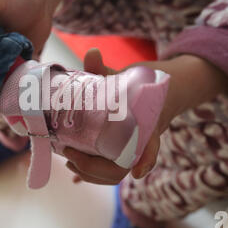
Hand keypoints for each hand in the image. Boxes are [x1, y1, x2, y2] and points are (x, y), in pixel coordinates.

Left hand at [64, 48, 227, 184]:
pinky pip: (109, 170)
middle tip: (72, 155)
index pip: (151, 145)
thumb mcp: (126, 76)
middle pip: (124, 168)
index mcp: (147, 125)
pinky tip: (73, 172)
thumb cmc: (142, 86)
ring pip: (116, 174)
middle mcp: (140, 142)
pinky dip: (92, 174)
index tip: (136, 172)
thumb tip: (92, 53)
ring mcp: (131, 150)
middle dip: (95, 168)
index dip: (146, 160)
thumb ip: (105, 69)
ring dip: (91, 174)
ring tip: (69, 160)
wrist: (158, 92)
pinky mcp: (121, 152)